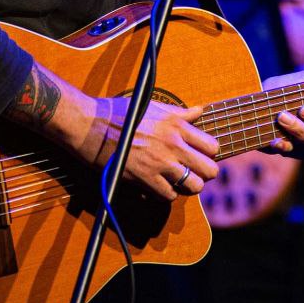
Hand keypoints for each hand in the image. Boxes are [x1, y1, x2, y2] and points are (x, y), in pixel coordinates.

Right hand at [80, 96, 220, 200]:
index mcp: (177, 125)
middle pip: (210, 170)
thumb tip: (199, 111)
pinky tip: (158, 185)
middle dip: (204, 173)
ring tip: (178, 181)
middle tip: (193, 172)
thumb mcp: (154, 106)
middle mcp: (173, 144)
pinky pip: (169, 196)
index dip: (208, 154)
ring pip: (194, 186)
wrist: (91, 125)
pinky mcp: (145, 178)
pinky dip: (166, 193)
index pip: (212, 146)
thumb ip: (180, 112)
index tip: (199, 155)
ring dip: (188, 186)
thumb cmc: (119, 113)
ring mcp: (160, 163)